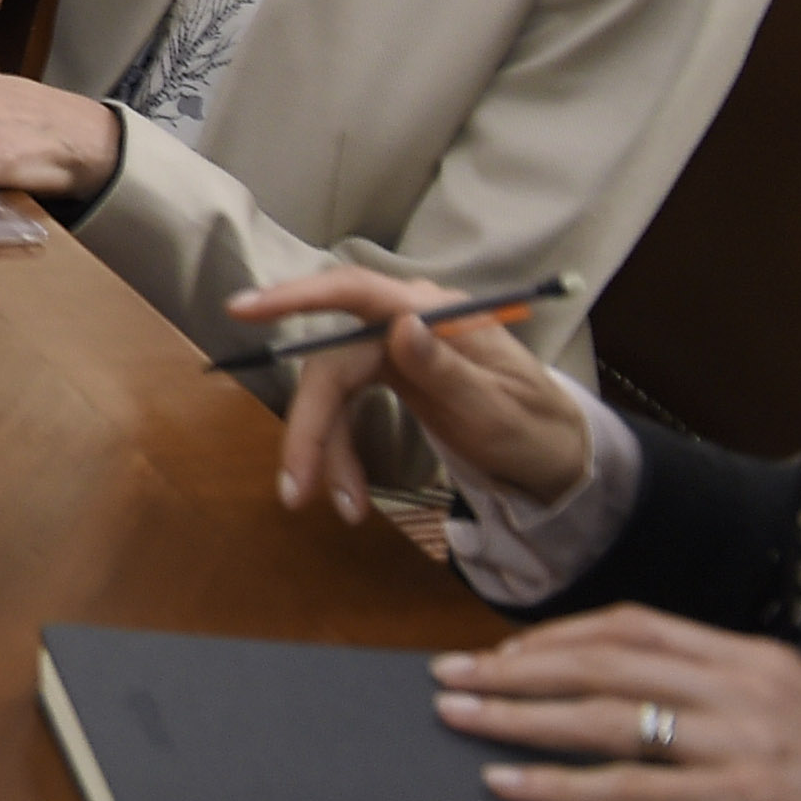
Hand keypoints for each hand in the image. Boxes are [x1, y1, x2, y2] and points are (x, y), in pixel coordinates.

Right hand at [229, 267, 595, 519]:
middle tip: (295, 487)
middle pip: (332, 361)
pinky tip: (349, 491)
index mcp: (436, 313)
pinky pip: (345, 407)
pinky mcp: (387, 375)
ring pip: (331, 389)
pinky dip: (339, 449)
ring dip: (324, 448)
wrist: (556, 457)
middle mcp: (405, 322)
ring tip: (342, 507)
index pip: (355, 293)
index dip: (297, 298)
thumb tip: (399, 328)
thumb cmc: (538, 430)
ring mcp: (394, 349)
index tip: (245, 311)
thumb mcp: (501, 412)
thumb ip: (449, 371)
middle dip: (311, 425)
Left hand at [435, 607, 800, 800]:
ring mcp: (742, 742)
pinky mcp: (743, 800)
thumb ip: (721, 699)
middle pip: (603, 663)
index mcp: (751, 659)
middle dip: (516, 668)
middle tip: (449, 676)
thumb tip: (641, 695)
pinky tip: (509, 784)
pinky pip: (631, 788)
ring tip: (457, 717)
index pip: (632, 628)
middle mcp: (743, 688)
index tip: (501, 652)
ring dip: (519, 716)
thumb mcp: (788, 718)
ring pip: (604, 716)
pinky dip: (562, 785)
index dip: (557, 637)